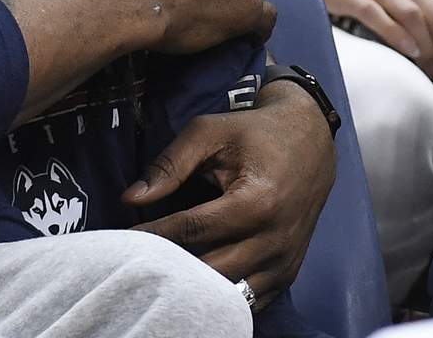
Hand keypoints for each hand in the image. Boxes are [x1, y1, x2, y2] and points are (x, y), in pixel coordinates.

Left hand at [124, 80, 335, 307]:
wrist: (309, 140)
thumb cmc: (254, 133)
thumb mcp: (208, 133)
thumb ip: (169, 165)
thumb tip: (131, 198)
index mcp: (257, 202)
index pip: (194, 229)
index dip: (154, 236)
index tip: (123, 240)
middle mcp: (275, 238)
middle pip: (212, 269)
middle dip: (172, 267)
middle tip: (139, 259)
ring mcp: (285, 261)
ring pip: (231, 292)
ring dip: (195, 287)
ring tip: (163, 273)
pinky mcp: (289, 272)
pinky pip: (251, 299)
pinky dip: (222, 296)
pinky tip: (195, 283)